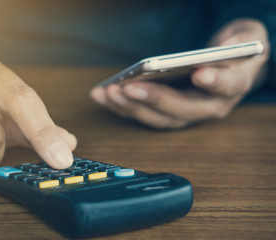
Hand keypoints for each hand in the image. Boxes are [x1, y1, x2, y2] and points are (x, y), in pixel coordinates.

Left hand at [90, 19, 269, 128]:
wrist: (223, 67)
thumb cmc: (233, 52)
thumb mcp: (247, 38)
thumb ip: (243, 40)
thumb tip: (227, 47)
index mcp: (231, 86)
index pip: (226, 86)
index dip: (215, 82)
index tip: (200, 73)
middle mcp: (207, 106)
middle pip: (182, 109)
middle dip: (155, 99)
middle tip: (130, 87)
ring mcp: (184, 113)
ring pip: (157, 118)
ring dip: (131, 107)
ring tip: (110, 91)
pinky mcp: (164, 113)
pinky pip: (142, 113)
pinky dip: (120, 106)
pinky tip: (102, 94)